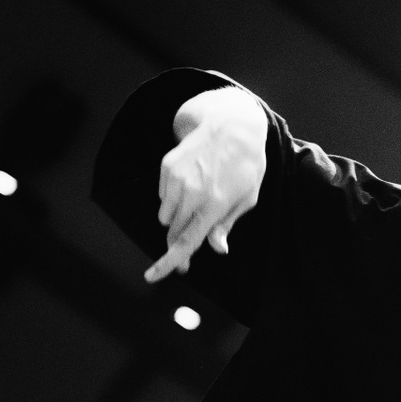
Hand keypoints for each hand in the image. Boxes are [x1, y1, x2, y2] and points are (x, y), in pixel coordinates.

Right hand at [145, 86, 266, 281]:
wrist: (231, 125)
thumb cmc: (246, 165)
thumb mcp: (247, 198)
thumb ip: (226, 224)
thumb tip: (216, 248)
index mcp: (215, 205)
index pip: (186, 241)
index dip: (169, 262)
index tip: (153, 276)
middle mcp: (192, 193)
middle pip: (173, 232)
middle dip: (178, 243)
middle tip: (188, 249)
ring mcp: (176, 179)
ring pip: (166, 216)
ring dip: (177, 218)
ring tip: (200, 201)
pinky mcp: (166, 167)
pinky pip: (163, 196)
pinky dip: (173, 198)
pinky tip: (193, 182)